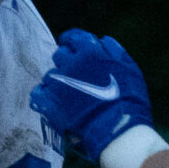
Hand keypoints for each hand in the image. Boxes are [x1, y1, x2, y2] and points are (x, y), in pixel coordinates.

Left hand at [32, 30, 153, 158]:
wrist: (117, 129)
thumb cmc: (128, 100)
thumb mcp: (130, 69)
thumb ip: (114, 51)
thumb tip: (102, 40)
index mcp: (90, 52)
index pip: (74, 37)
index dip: (71, 40)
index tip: (69, 44)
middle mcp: (71, 63)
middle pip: (60, 54)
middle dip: (65, 62)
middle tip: (73, 73)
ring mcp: (58, 82)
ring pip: (50, 74)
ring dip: (57, 81)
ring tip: (67, 94)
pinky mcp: (49, 101)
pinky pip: (38, 93)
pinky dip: (44, 96)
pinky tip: (53, 103)